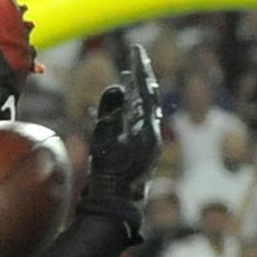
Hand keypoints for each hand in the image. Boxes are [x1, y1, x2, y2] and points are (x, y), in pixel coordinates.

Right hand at [79, 43, 163, 234]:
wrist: (116, 207)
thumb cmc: (110, 179)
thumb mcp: (105, 144)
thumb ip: (110, 115)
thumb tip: (116, 87)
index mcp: (147, 130)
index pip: (146, 91)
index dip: (140, 69)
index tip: (135, 49)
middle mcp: (150, 134)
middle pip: (150, 97)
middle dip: (142, 76)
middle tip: (137, 56)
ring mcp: (146, 143)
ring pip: (145, 109)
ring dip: (138, 91)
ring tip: (130, 76)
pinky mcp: (138, 151)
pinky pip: (138, 121)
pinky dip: (132, 107)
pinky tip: (124, 105)